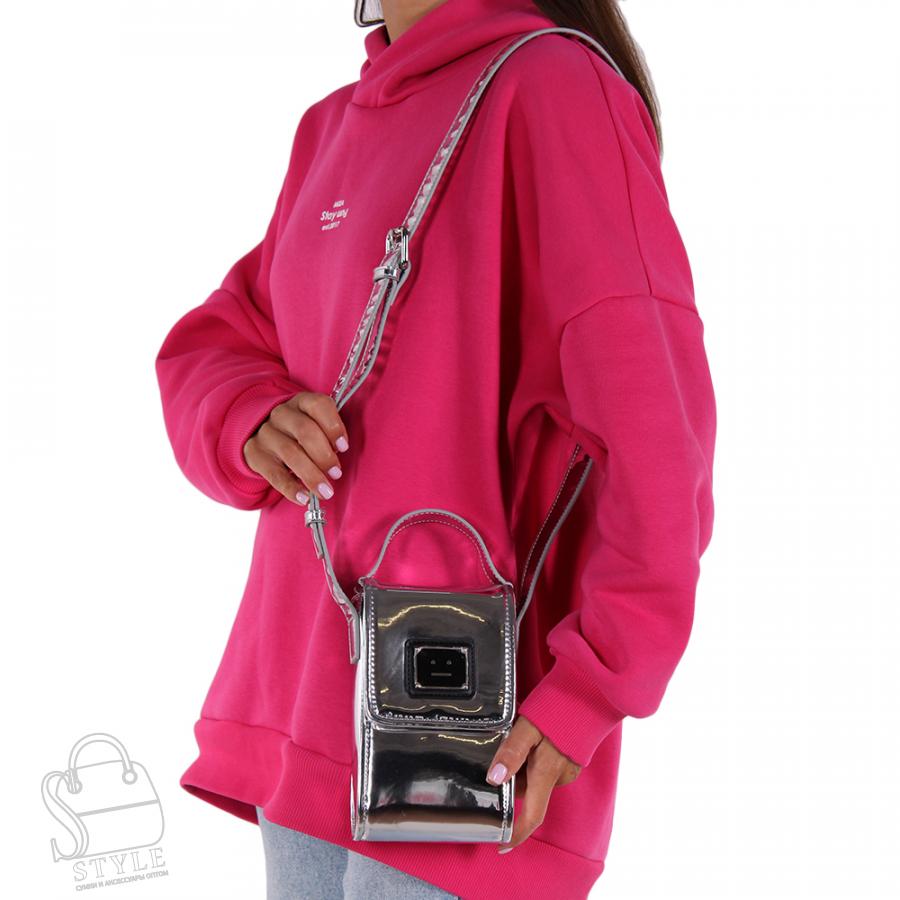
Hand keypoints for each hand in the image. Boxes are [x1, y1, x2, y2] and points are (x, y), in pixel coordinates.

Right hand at [242, 392, 349, 504]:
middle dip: (324, 455)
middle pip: (305, 431)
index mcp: (301, 402)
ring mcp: (265, 434)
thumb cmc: (299, 432)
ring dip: (312, 474)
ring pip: (290, 452)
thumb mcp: (315, 423)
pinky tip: (304, 498)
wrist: (262, 435)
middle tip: (336, 473)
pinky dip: (291, 488)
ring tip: (326, 491)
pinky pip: (274, 474)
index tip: (344, 447)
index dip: (334, 426)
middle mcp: (281, 414)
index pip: (318, 405)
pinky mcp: (255, 454)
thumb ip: (328, 433)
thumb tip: (340, 452)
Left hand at [485, 714, 581, 852]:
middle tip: (501, 755)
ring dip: (525, 766)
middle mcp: (560, 776)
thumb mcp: (527, 727)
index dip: (516, 834)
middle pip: (529, 792)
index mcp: (547, 773)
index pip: (532, 816)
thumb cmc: (557, 708)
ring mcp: (568, 768)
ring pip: (538, 777)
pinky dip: (537, 759)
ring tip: (519, 738)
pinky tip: (534, 738)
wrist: (590, 693)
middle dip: (513, 780)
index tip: (501, 844)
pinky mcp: (572, 759)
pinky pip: (548, 767)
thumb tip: (494, 779)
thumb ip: (510, 752)